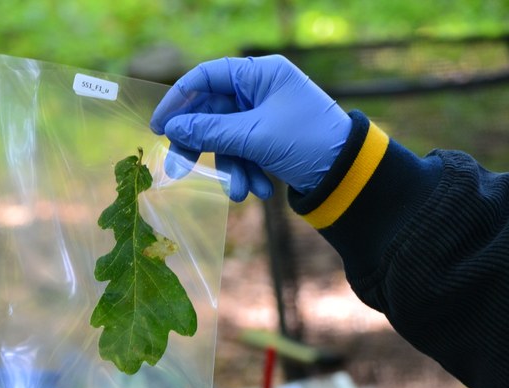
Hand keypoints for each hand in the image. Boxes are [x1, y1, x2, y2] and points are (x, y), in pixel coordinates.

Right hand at [150, 55, 351, 200]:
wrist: (349, 174)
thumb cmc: (308, 142)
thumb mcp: (254, 137)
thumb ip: (210, 131)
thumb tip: (172, 127)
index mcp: (260, 74)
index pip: (206, 77)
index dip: (178, 100)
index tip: (159, 127)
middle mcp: (260, 90)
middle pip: (212, 113)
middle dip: (202, 146)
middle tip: (179, 170)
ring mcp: (264, 115)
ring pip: (227, 139)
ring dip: (231, 169)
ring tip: (241, 193)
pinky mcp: (269, 139)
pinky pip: (244, 153)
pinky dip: (248, 173)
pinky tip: (262, 191)